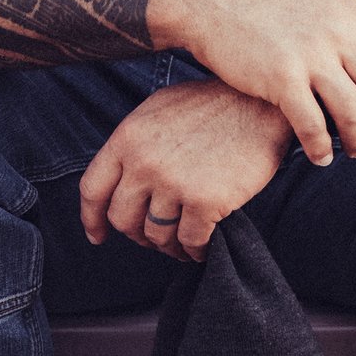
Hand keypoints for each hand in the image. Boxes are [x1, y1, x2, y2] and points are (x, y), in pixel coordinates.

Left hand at [79, 80, 292, 260]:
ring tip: (182, 243)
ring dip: (169, 245)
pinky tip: (203, 246)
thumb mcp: (161, 109)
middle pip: (123, 219)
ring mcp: (174, 182)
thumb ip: (136, 143)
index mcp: (129, 137)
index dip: (92, 218)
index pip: (93, 188)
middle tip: (154, 238)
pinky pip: (190, 242)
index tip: (99, 235)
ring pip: (156, 234)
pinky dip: (196, 251)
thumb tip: (119, 178)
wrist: (263, 105)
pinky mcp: (206, 201)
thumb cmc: (215, 106)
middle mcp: (144, 162)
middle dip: (137, 235)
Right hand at [150, 0, 355, 165]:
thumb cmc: (266, 0)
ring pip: (354, 112)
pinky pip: (314, 127)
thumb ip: (348, 17)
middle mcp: (336, 30)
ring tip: (353, 149)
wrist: (213, 1)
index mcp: (350, 7)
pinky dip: (322, 148)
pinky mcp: (281, 79)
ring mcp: (310, 54)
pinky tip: (319, 156)